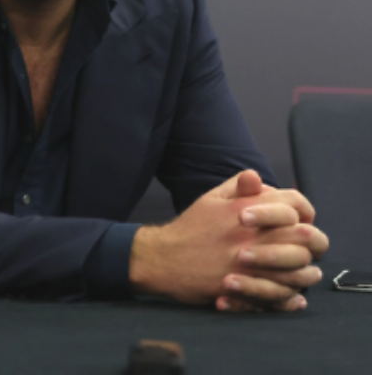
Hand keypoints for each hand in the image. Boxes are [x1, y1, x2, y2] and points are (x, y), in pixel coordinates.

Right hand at [130, 170, 327, 311]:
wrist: (163, 259)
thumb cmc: (189, 228)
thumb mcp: (209, 199)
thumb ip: (236, 186)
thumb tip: (257, 177)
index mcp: (246, 209)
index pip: (293, 203)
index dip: (303, 210)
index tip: (300, 220)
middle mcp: (252, 234)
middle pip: (304, 235)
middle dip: (311, 240)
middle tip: (307, 246)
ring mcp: (250, 262)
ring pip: (298, 267)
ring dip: (306, 269)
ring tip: (307, 271)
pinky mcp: (245, 287)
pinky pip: (282, 293)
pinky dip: (292, 296)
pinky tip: (294, 295)